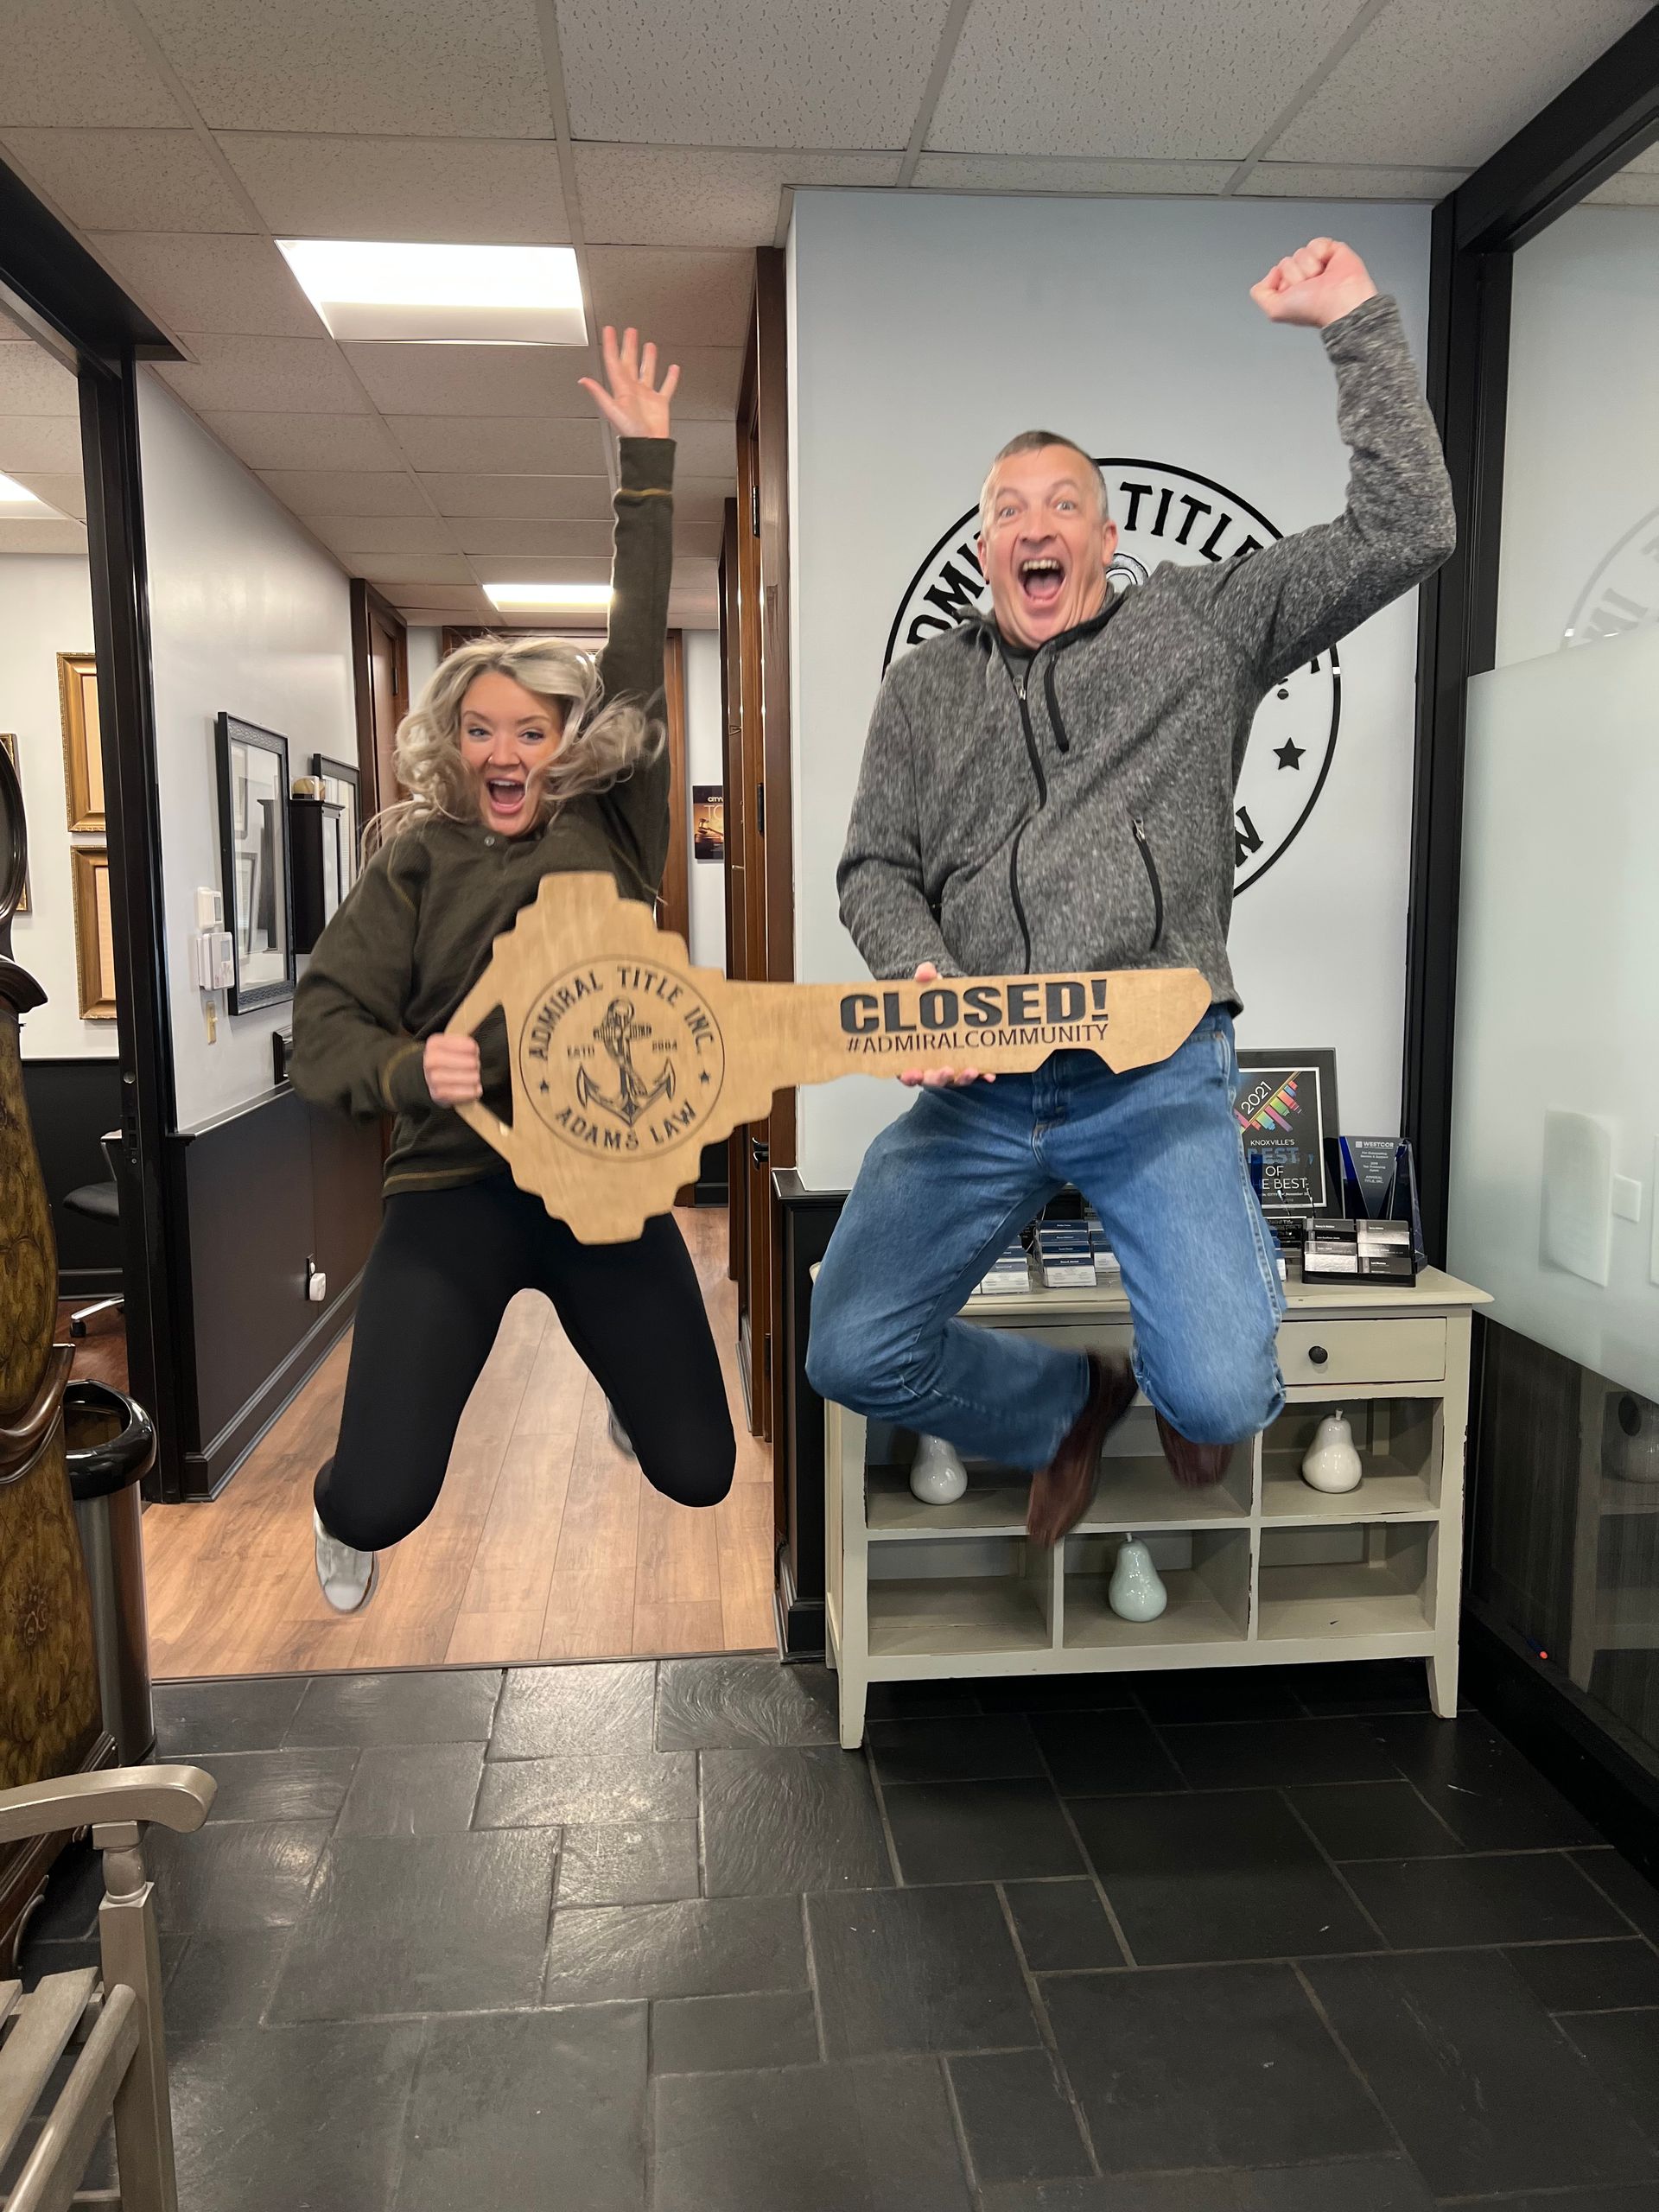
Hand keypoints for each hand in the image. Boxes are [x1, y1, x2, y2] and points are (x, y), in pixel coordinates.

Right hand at [424, 1033, 481, 1105]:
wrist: (426, 1080)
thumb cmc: (444, 1060)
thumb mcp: (449, 1044)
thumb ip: (464, 1039)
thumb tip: (479, 1028)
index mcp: (434, 1044)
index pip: (469, 1046)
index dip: (474, 1050)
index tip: (472, 1052)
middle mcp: (431, 1061)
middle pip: (471, 1062)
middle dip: (475, 1065)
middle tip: (472, 1066)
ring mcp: (434, 1079)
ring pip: (471, 1078)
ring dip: (475, 1079)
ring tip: (471, 1077)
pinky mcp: (440, 1095)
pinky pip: (468, 1093)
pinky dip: (473, 1091)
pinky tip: (471, 1088)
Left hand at [579, 325, 679, 439]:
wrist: (648, 447)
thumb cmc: (630, 432)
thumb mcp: (612, 411)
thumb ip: (599, 394)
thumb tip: (584, 381)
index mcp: (622, 389)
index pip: (614, 362)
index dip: (611, 345)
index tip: (610, 331)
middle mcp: (633, 390)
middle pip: (630, 363)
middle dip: (629, 346)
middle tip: (630, 332)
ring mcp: (647, 396)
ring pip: (647, 371)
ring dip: (648, 358)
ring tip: (649, 345)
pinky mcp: (660, 403)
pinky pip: (666, 387)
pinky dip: (670, 378)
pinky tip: (673, 368)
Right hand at [897, 964, 996, 1088]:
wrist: (949, 1002)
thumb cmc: (931, 1002)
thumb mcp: (926, 989)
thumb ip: (924, 980)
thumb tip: (925, 971)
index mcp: (912, 1053)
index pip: (906, 1072)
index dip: (909, 1076)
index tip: (912, 1073)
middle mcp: (930, 1065)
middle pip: (931, 1080)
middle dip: (938, 1078)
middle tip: (946, 1071)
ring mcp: (950, 1067)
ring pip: (954, 1080)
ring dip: (962, 1078)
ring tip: (972, 1071)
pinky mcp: (968, 1064)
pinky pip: (976, 1074)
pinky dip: (983, 1075)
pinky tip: (991, 1074)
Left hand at [1250, 238, 1375, 329]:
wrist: (1339, 302)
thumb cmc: (1313, 310)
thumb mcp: (1274, 310)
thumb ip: (1260, 294)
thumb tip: (1272, 272)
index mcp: (1292, 290)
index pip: (1277, 272)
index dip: (1283, 282)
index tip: (1295, 294)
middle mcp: (1304, 277)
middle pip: (1286, 262)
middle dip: (1295, 275)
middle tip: (1310, 287)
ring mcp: (1318, 263)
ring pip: (1300, 253)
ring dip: (1308, 267)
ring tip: (1320, 279)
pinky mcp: (1332, 251)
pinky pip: (1316, 243)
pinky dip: (1320, 254)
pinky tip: (1327, 267)